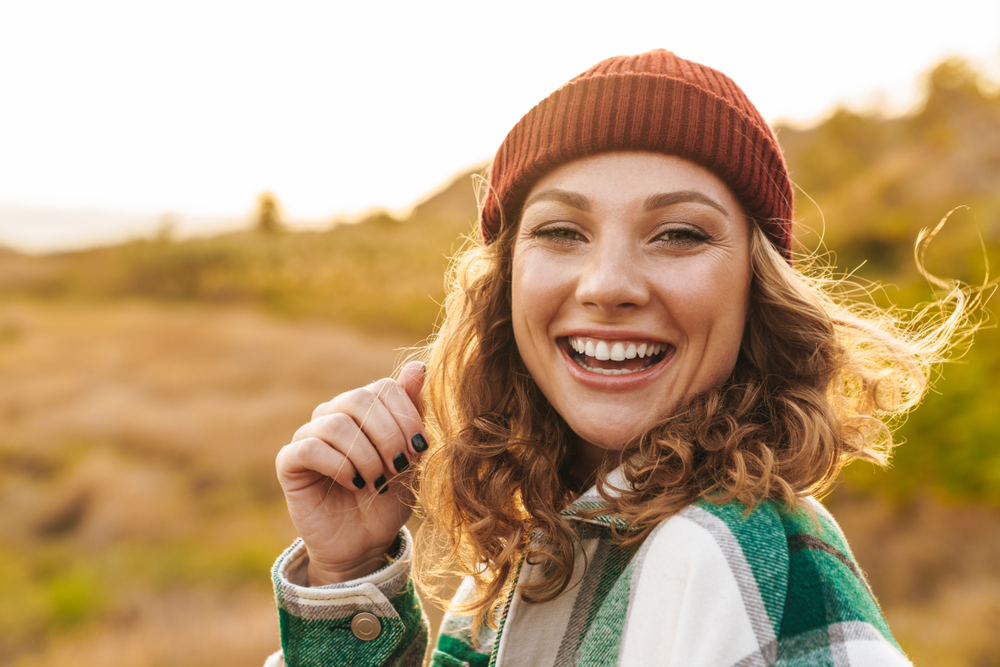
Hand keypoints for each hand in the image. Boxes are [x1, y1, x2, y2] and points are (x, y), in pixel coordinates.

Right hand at [275, 361, 427, 585]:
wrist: (366, 543)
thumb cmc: (391, 496)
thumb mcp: (412, 456)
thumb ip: (413, 411)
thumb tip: (418, 366)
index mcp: (365, 408)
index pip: (384, 387)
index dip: (406, 415)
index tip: (420, 449)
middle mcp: (334, 414)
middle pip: (359, 399)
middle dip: (388, 435)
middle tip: (399, 467)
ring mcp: (309, 436)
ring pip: (336, 424)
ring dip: (365, 456)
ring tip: (378, 482)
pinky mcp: (289, 462)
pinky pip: (309, 448)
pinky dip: (339, 466)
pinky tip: (356, 485)